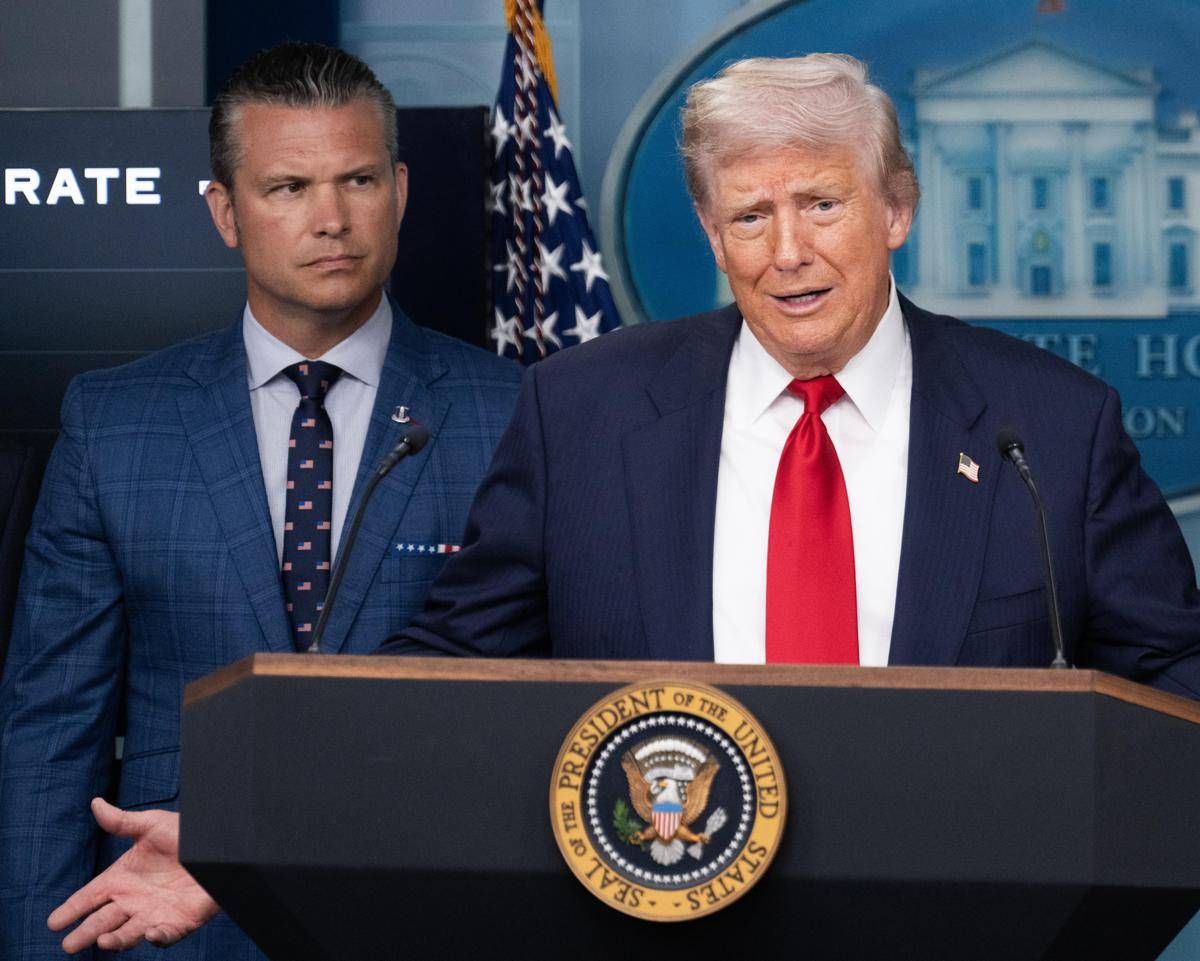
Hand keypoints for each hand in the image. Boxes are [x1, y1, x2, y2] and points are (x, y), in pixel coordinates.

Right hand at [47, 797, 219, 952]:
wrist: (218, 845)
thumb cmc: (185, 834)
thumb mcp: (152, 825)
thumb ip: (122, 821)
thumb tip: (96, 803)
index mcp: (122, 879)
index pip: (90, 897)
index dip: (72, 909)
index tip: (53, 922)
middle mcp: (133, 900)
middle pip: (102, 921)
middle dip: (85, 933)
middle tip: (68, 945)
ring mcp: (154, 913)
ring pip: (128, 934)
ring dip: (115, 940)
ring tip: (102, 941)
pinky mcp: (179, 922)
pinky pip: (165, 936)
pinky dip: (157, 938)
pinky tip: (150, 934)